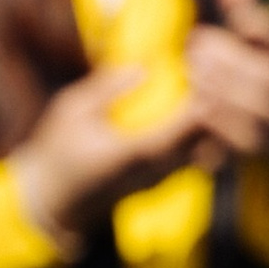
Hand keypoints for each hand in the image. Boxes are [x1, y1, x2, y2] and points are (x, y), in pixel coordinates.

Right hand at [9, 66, 218, 250]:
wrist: (51, 201)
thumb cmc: (56, 152)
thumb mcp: (72, 111)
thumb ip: (107, 88)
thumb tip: (145, 66)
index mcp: (134, 153)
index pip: (184, 128)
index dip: (203, 101)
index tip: (205, 73)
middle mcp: (155, 172)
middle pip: (207, 144)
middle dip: (217, 113)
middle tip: (216, 80)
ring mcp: (160, 181)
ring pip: (206, 155)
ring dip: (211, 126)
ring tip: (208, 93)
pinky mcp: (159, 183)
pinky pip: (193, 160)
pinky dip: (200, 137)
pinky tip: (192, 112)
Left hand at [184, 0, 268, 160]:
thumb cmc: (255, 66)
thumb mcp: (255, 31)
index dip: (266, 28)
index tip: (238, 18)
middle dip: (231, 58)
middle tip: (198, 43)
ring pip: (256, 107)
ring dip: (221, 86)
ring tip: (194, 69)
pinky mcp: (265, 151)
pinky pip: (242, 139)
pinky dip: (218, 119)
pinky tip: (198, 101)